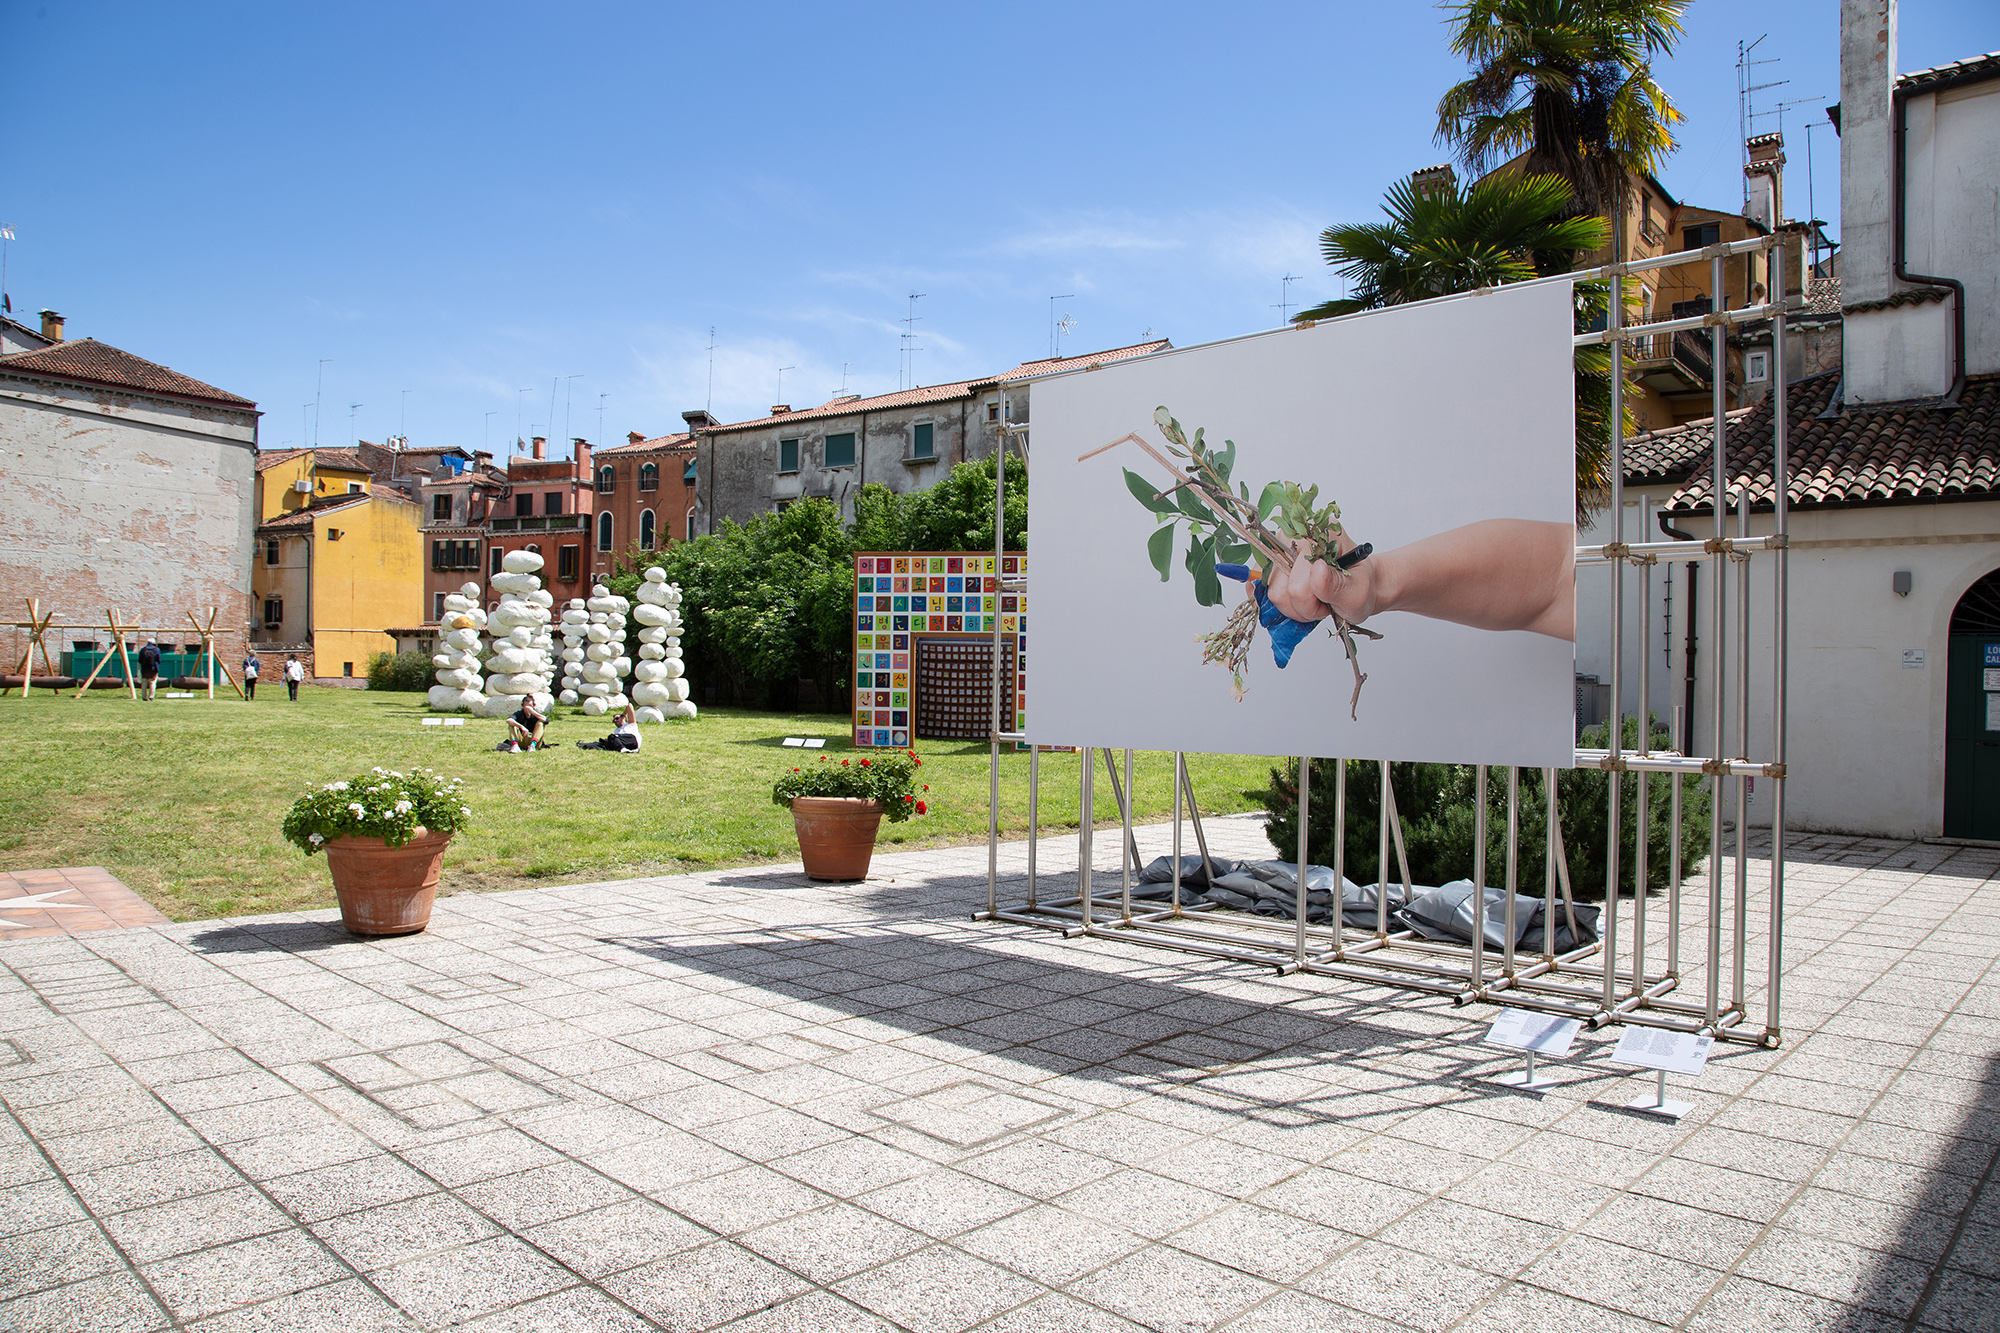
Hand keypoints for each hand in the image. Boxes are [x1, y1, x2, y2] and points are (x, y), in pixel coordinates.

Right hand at [1264, 533, 1379, 625]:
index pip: (1299, 581)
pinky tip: (1297, 598)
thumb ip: (1336, 586)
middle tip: (1322, 601)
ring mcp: (1281, 547)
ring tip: (1315, 599)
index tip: (1330, 599)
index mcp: (1322, 534)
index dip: (1313, 600)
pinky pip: (1262, 588)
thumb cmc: (1359, 586)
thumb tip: (1316, 571)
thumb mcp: (1358, 593)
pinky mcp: (1272, 561)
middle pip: (1280, 588)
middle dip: (1302, 605)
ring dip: (1294, 605)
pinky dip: (1281, 602)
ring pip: (1271, 593)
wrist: (1357, 586)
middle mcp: (1297, 535)